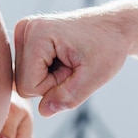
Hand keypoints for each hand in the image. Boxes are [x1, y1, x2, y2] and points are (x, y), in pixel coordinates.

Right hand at [14, 8, 129, 116]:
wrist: (114, 26)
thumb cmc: (108, 46)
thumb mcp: (95, 76)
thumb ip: (69, 97)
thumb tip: (43, 111)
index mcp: (36, 33)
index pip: (28, 86)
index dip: (54, 87)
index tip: (74, 69)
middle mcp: (24, 28)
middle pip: (23, 82)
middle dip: (50, 82)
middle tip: (73, 65)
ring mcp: (24, 31)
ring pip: (24, 78)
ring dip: (48, 77)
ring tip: (69, 61)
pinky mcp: (26, 37)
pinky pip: (27, 71)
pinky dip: (46, 71)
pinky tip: (62, 58)